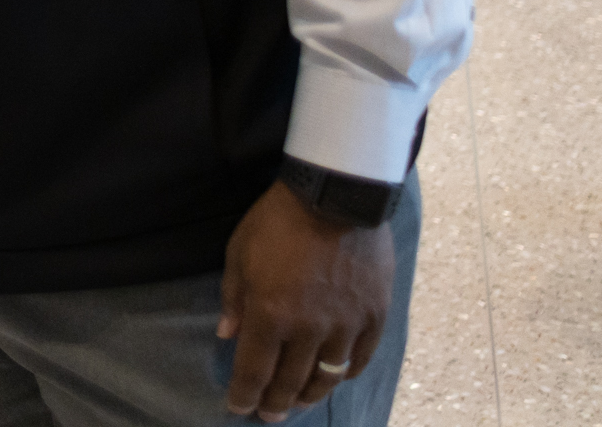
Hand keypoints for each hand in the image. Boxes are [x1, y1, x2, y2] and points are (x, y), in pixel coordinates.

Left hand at [219, 180, 393, 419]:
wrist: (335, 196)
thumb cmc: (277, 221)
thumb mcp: (239, 253)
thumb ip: (233, 299)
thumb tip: (227, 335)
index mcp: (271, 314)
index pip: (254, 370)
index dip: (244, 394)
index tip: (237, 407)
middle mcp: (310, 328)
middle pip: (291, 381)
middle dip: (275, 403)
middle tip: (267, 415)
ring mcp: (346, 325)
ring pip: (328, 376)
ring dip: (310, 395)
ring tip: (298, 403)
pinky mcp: (374, 316)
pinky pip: (360, 358)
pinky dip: (346, 373)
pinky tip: (335, 377)